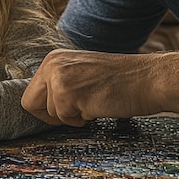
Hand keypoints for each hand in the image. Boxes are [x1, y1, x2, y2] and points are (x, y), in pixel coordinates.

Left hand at [21, 48, 162, 125]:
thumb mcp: (82, 73)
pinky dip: (82, 120)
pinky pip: (65, 120)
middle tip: (77, 111)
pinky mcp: (69, 93)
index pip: (31, 94)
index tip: (68, 108)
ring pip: (50, 114)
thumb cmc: (120, 81)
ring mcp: (59, 77)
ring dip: (72, 116)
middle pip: (30, 104)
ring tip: (94, 101)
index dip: (47, 109)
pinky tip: (98, 105)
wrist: (147, 79)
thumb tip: (40, 106)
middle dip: (51, 115)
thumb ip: (60, 83)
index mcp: (54, 58)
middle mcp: (52, 64)